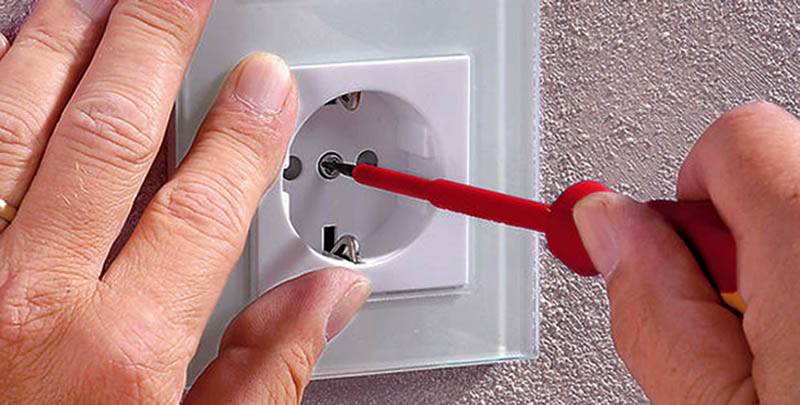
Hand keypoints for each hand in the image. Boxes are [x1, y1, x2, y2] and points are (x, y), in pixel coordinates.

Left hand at [0, 1, 370, 402]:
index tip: (263, 83)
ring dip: (60, 44)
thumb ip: (269, 373)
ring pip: (9, 122)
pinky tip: (3, 54)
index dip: (243, 132)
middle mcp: (24, 303)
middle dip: (153, 41)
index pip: (204, 204)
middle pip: (107, 132)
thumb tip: (330, 298)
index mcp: (119, 355)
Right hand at [573, 102, 799, 403]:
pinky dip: (799, 272)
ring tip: (784, 345)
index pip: (734, 140)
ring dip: (777, 259)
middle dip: (732, 240)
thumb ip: (653, 309)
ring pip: (797, 203)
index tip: (669, 246)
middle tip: (740, 324)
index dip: (685, 193)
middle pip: (773, 172)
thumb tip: (605, 224)